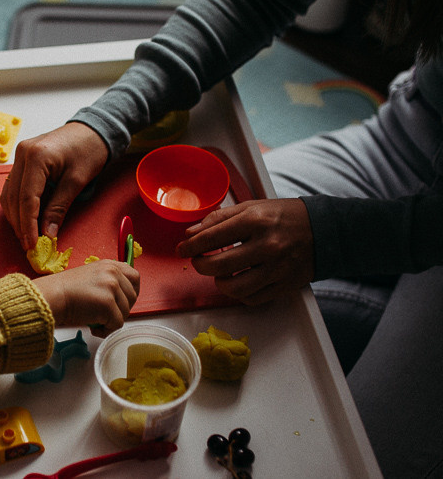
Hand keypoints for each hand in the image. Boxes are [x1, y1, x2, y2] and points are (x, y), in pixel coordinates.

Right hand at [1, 122, 108, 249]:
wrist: (92, 130)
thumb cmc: (89, 150)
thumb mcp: (76, 182)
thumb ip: (59, 208)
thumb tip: (47, 233)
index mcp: (35, 157)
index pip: (26, 198)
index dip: (28, 225)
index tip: (32, 244)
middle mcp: (21, 154)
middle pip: (13, 198)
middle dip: (20, 224)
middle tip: (29, 245)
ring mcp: (19, 155)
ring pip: (9, 194)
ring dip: (16, 217)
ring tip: (27, 236)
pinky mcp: (22, 160)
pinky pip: (13, 187)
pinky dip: (18, 206)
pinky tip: (26, 220)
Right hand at [33, 260, 139, 337]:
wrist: (51, 296)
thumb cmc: (65, 291)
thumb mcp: (90, 277)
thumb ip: (107, 282)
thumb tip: (121, 299)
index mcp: (109, 265)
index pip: (135, 277)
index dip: (131, 292)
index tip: (122, 302)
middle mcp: (113, 273)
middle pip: (133, 297)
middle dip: (121, 309)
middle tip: (104, 315)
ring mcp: (112, 287)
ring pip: (126, 312)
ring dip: (112, 321)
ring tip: (95, 321)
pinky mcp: (108, 304)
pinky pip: (117, 324)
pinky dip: (106, 330)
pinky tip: (94, 328)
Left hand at [176, 199, 313, 304]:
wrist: (324, 230)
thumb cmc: (283, 216)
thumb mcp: (251, 207)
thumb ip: (219, 219)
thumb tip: (191, 234)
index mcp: (256, 221)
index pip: (212, 238)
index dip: (191, 246)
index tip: (182, 249)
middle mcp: (267, 246)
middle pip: (219, 265)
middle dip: (200, 265)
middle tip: (198, 260)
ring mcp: (277, 269)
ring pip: (234, 287)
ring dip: (219, 282)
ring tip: (219, 272)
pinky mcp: (284, 285)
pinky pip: (252, 298)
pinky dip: (239, 293)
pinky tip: (237, 281)